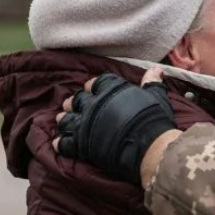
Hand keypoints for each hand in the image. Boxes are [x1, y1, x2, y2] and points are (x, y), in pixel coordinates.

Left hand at [52, 69, 177, 184]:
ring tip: (62, 119)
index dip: (92, 86)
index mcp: (109, 90)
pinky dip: (60, 143)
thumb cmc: (153, 119)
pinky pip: (65, 143)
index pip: (96, 83)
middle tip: (72, 104)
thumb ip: (151, 82)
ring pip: (67, 119)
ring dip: (64, 119)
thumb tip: (156, 69)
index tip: (91, 88)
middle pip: (78, 100)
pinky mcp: (81, 144)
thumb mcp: (156, 96)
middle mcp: (93, 104)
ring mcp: (84, 124)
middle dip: (75, 102)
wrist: (149, 145)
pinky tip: (58, 143)